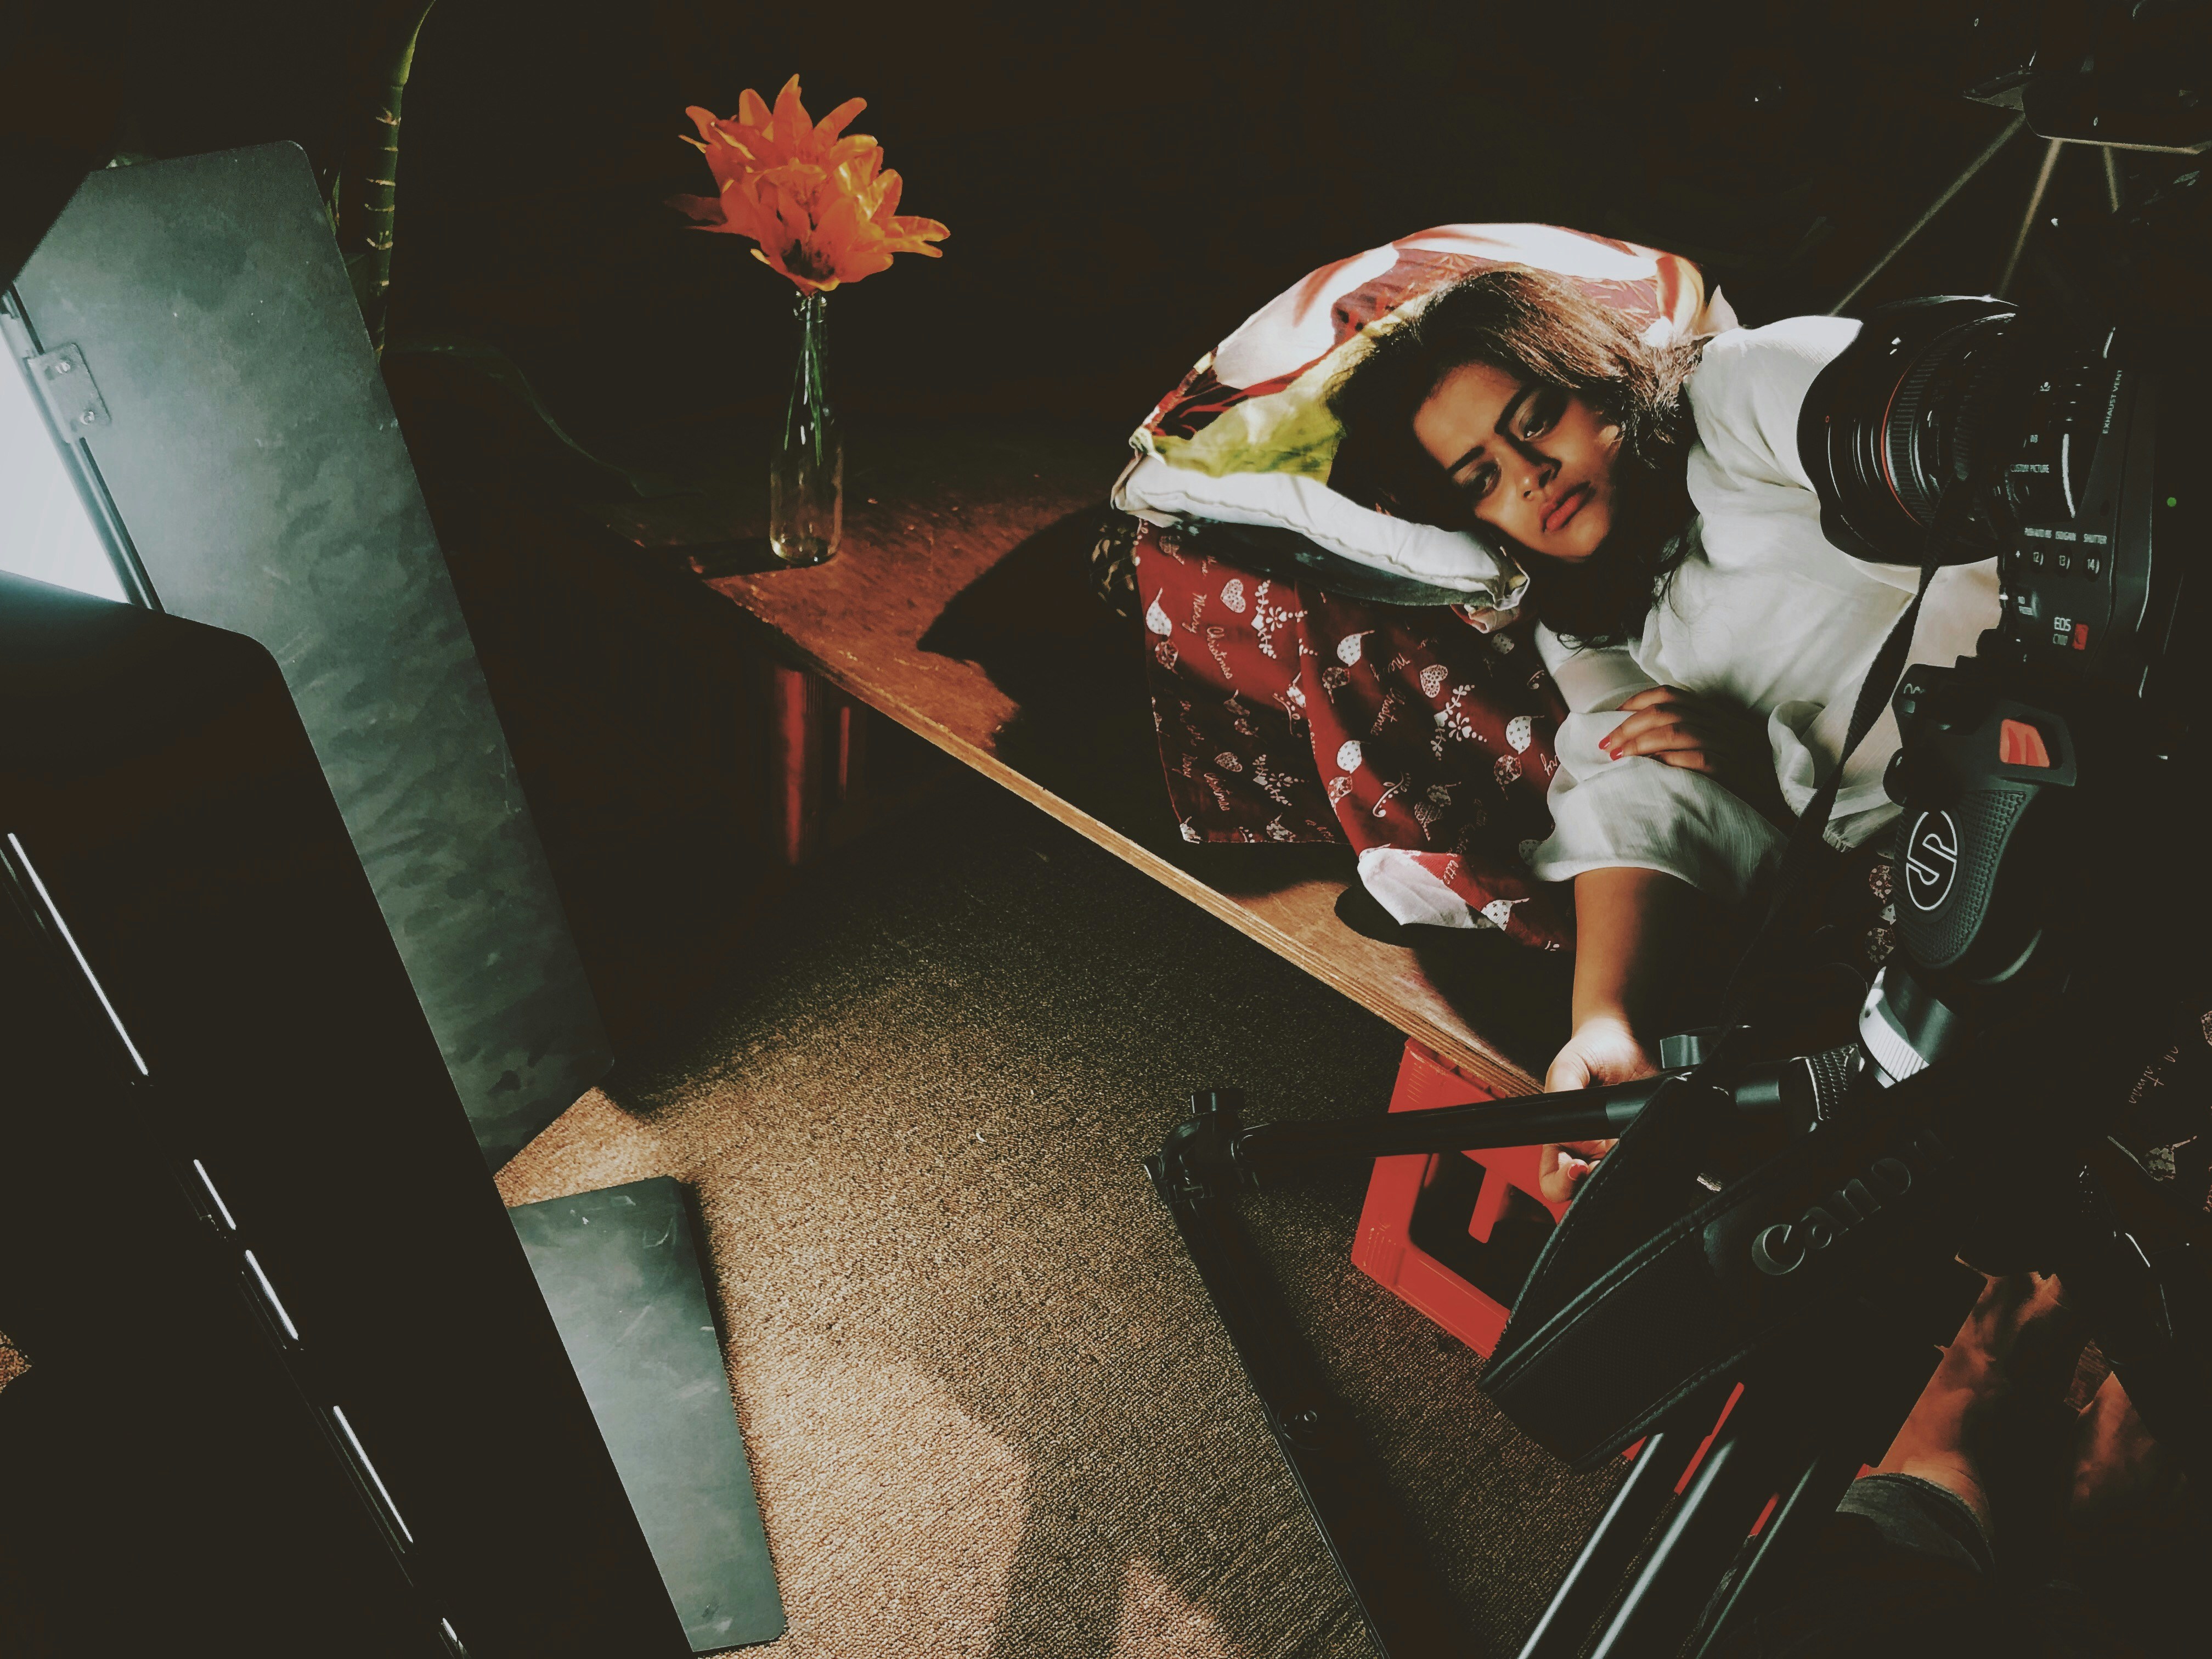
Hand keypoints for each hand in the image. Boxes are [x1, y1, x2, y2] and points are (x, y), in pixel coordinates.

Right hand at [1537, 1014, 1655, 1203]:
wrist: (1623, 1039)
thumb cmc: (1590, 1050)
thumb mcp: (1566, 1067)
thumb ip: (1562, 1094)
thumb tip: (1574, 1131)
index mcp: (1560, 1139)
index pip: (1553, 1178)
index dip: (1561, 1183)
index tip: (1576, 1169)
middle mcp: (1587, 1149)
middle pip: (1585, 1188)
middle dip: (1593, 1183)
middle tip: (1602, 1164)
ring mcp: (1614, 1148)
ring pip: (1616, 1178)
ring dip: (1621, 1172)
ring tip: (1622, 1151)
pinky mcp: (1641, 1139)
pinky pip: (1644, 1160)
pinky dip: (1646, 1157)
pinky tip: (1644, 1144)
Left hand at [1602, 686, 1789, 824]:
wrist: (1786, 814)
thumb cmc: (1742, 789)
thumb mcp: (1716, 758)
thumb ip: (1686, 745)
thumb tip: (1637, 743)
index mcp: (1720, 719)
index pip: (1674, 695)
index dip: (1639, 700)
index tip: (1613, 716)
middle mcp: (1728, 727)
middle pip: (1670, 712)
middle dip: (1630, 725)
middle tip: (1607, 744)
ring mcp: (1735, 747)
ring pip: (1680, 731)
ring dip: (1642, 743)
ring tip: (1619, 757)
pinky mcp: (1739, 771)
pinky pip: (1700, 759)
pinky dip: (1671, 761)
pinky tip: (1651, 770)